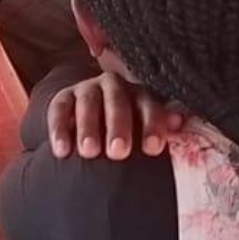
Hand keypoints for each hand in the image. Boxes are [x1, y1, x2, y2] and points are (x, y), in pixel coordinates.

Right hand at [47, 70, 186, 160]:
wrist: (91, 117)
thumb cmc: (125, 128)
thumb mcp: (142, 126)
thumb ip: (160, 125)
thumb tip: (179, 122)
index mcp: (139, 94)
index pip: (149, 105)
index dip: (152, 125)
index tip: (152, 150)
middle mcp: (114, 86)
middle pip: (117, 102)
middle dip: (118, 126)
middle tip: (118, 153)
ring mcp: (87, 89)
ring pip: (88, 104)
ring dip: (88, 127)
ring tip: (89, 152)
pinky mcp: (63, 98)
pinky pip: (59, 110)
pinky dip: (59, 130)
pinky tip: (62, 152)